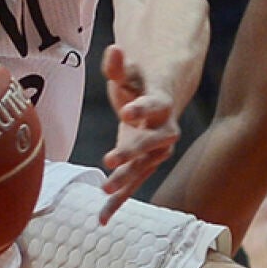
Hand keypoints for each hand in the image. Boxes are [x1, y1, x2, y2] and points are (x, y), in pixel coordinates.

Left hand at [98, 45, 181, 222]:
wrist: (158, 102)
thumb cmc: (139, 84)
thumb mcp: (129, 72)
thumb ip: (119, 65)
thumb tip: (114, 49)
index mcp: (162, 103)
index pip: (156, 105)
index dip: (142, 108)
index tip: (126, 111)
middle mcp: (164, 130)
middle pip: (153, 143)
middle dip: (133, 151)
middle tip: (111, 159)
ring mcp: (156, 152)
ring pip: (143, 168)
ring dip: (125, 179)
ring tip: (105, 188)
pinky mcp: (143, 166)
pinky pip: (133, 185)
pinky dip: (118, 201)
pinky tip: (102, 218)